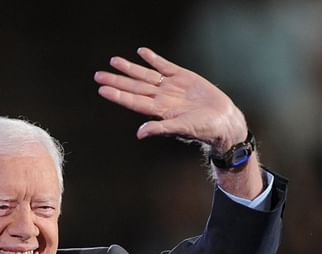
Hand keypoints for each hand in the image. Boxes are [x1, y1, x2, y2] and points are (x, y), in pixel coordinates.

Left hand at [94, 47, 246, 151]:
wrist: (222, 120)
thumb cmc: (203, 129)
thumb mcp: (180, 129)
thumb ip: (159, 128)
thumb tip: (139, 133)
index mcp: (158, 110)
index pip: (132, 101)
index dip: (117, 95)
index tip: (101, 89)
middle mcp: (161, 98)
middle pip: (134, 87)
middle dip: (116, 80)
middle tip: (98, 75)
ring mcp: (170, 87)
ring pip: (145, 75)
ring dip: (130, 68)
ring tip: (114, 61)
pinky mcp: (183, 77)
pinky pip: (164, 66)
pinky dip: (153, 59)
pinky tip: (142, 52)